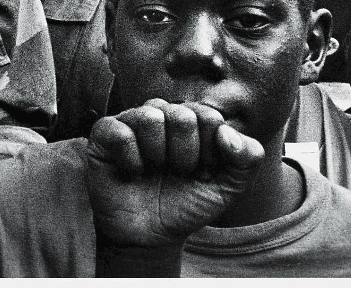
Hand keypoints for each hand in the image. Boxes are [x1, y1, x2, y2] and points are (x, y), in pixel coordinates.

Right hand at [86, 100, 264, 247]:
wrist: (150, 234)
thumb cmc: (186, 205)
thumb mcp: (227, 189)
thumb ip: (247, 161)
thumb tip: (227, 134)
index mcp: (190, 122)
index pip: (210, 116)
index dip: (211, 152)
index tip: (203, 173)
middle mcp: (161, 115)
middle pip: (183, 116)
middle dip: (186, 155)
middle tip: (176, 173)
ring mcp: (130, 121)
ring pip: (151, 117)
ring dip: (158, 156)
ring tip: (153, 171)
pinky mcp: (103, 134)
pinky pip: (121, 133)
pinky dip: (131, 161)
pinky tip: (131, 172)